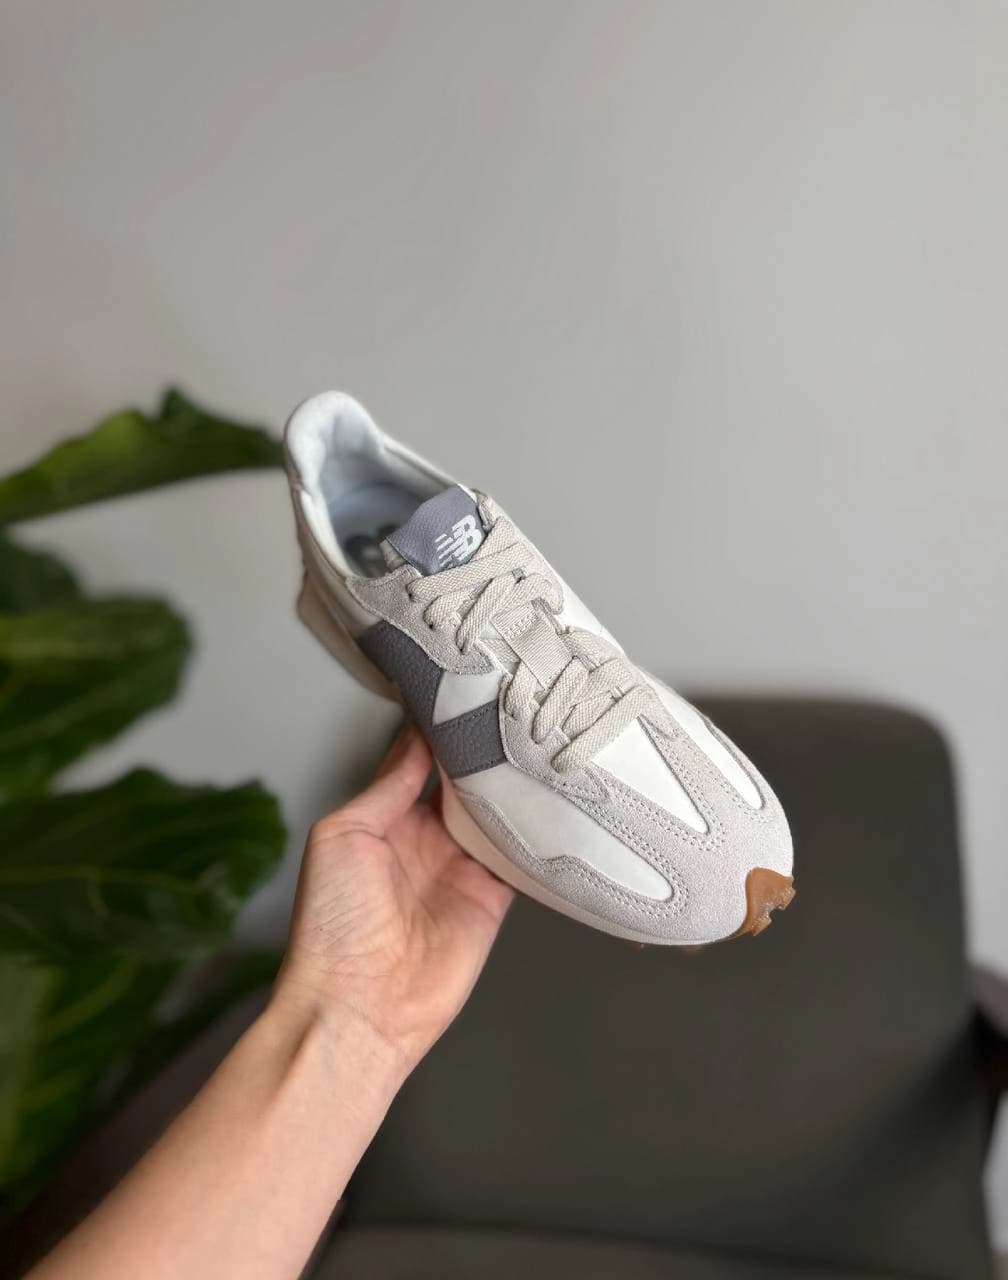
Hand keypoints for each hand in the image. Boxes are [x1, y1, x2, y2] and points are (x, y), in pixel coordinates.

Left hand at [274, 722, 512, 1072]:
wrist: (358, 1008)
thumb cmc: (331, 927)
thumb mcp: (343, 835)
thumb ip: (388, 785)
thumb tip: (416, 738)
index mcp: (383, 821)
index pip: (419, 763)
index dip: (440, 732)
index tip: (465, 694)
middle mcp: (424, 840)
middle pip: (464, 784)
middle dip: (484, 753)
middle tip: (511, 711)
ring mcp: (460, 869)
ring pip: (496, 814)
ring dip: (513, 788)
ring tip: (537, 744)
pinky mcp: (492, 899)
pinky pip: (520, 858)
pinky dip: (536, 835)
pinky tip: (551, 802)